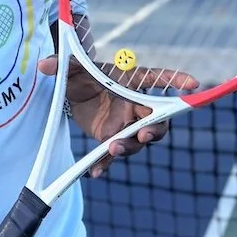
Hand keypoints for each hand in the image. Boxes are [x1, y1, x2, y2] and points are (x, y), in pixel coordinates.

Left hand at [39, 53, 198, 178]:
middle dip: (155, 129)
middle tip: (144, 135)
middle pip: (156, 120)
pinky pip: (113, 155)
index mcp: (130, 81)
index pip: (157, 78)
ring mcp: (125, 124)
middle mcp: (133, 104)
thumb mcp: (71, 68)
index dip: (176, 80)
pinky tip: (95, 172)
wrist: (74, 93)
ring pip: (138, 141)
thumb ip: (61, 64)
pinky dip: (105, 164)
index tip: (193, 84)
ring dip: (129, 147)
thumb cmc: (81, 73)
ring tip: (112, 149)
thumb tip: (44, 66)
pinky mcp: (110, 138)